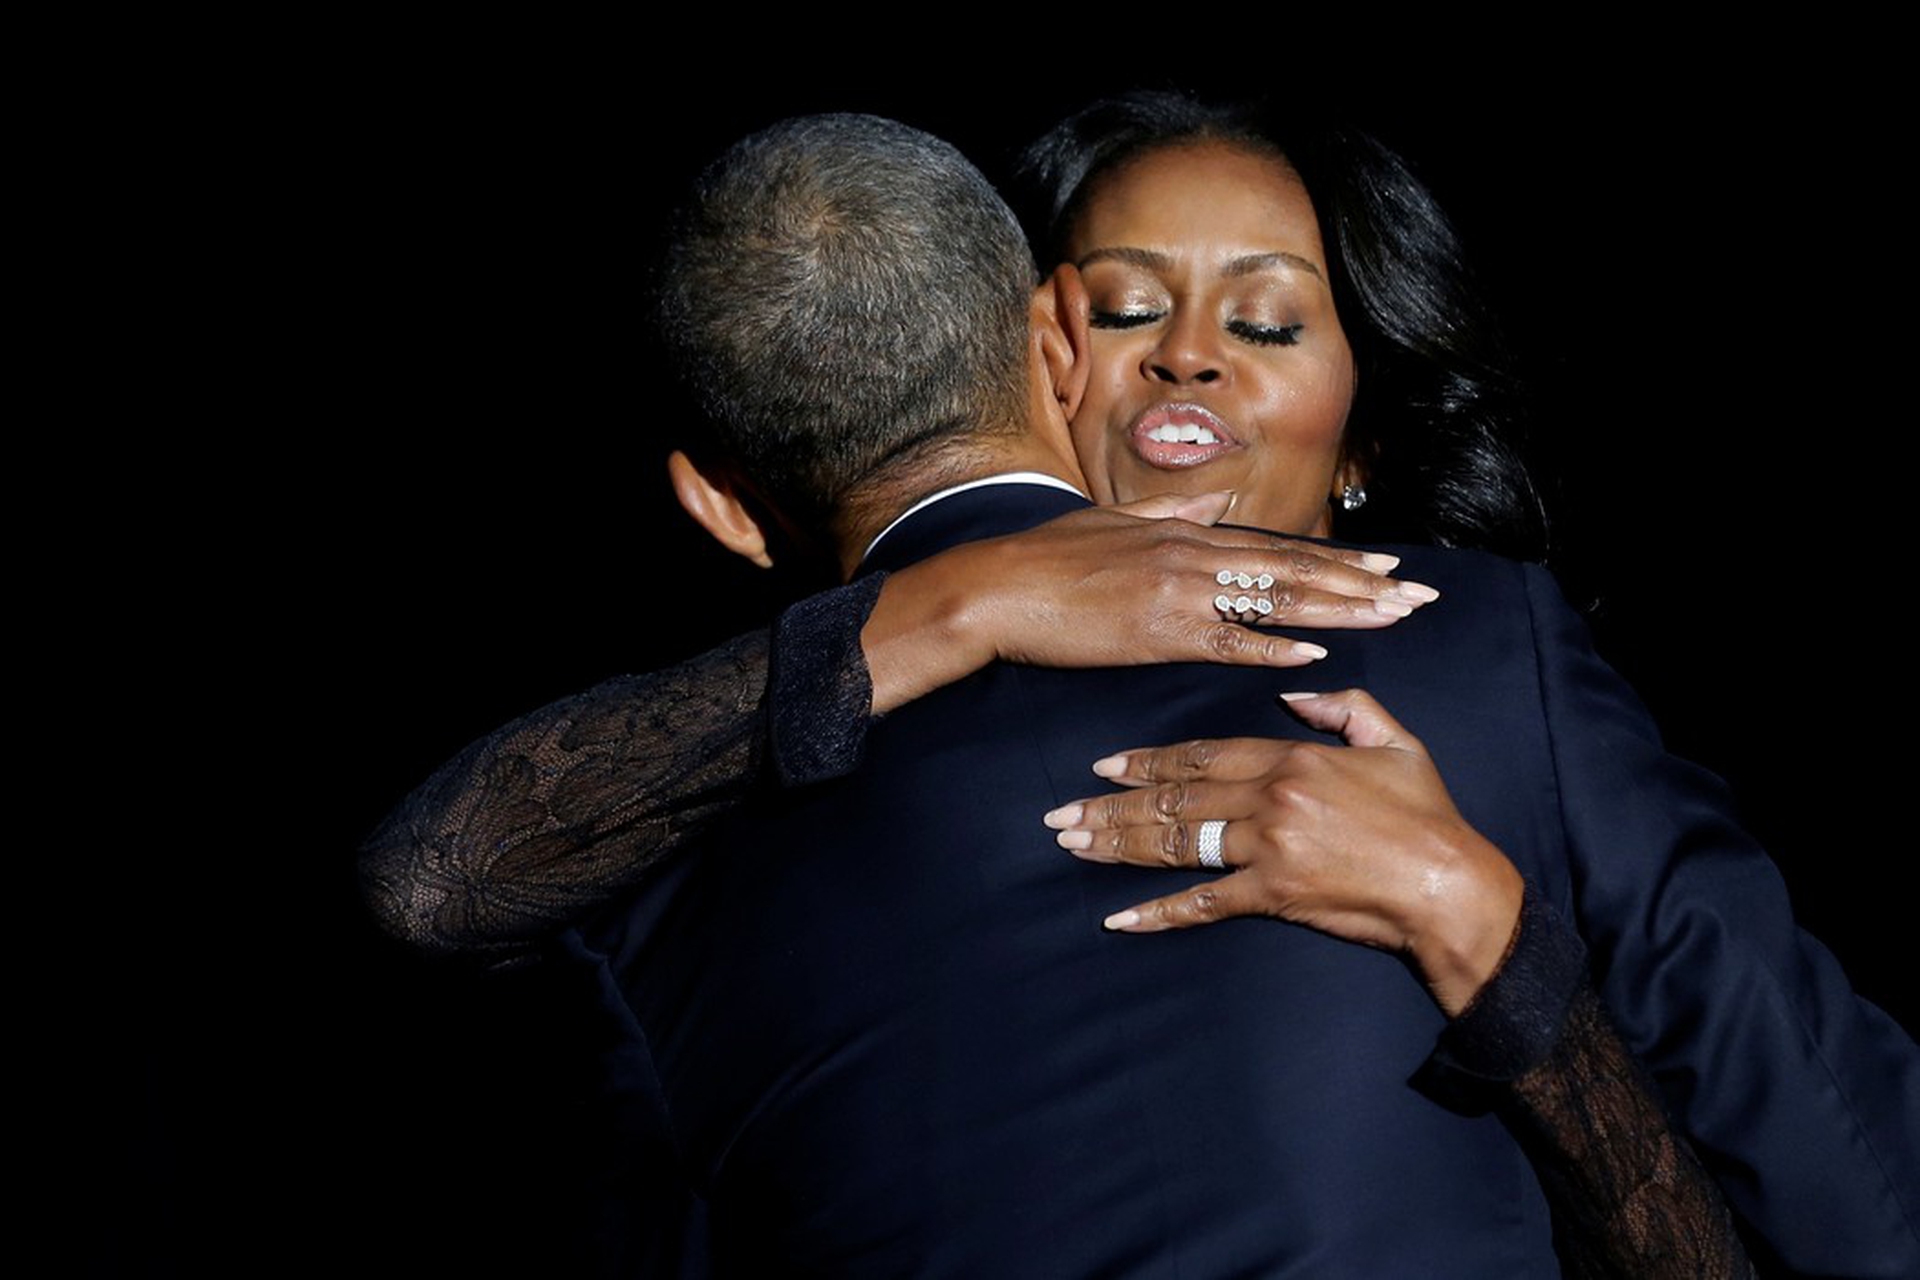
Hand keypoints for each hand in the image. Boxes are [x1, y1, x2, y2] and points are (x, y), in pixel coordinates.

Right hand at [867, 492, 1438, 712]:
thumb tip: (1217, 502)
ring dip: (1338, 610)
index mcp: (1184, 533)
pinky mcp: (1154, 632)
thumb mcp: (1115, 521)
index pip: (1279, 548)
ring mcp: (1177, 593)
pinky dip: (1272, 645)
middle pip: (1294, 570)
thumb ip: (1171, 512)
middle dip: (1362, 584)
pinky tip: (1315, 650)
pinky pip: (1226, 640)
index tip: (1387, 566)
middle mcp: (1192, 555)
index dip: (1339, 559)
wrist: (996, 587)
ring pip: (1274, 601)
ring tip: (1391, 617)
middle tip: (1418, 594)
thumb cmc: (1046, 558)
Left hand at [1041, 688, 1522, 1015]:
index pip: (1202, 753)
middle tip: (1062, 814)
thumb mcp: (1394, 741)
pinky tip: (1120, 918)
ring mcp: (1267, 848)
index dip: (1149, 759)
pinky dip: (1158, 912)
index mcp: (1291, 757)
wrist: (1450, 885)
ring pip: (1176, 843)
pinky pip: (1204, 903)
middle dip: (1112, 805)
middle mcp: (1269, 798)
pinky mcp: (1273, 896)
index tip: (1105, 764)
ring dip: (1119, 846)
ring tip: (1074, 848)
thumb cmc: (1427, 814)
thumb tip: (1295, 690)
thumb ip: (1343, 707)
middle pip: (1174, 797)